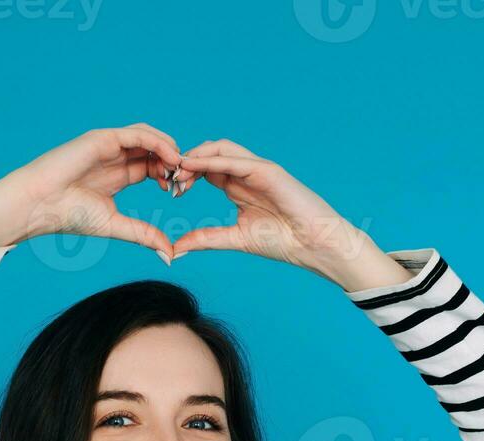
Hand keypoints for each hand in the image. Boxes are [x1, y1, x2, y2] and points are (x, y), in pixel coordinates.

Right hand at [0, 124, 184, 260]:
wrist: (39, 205)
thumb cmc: (68, 215)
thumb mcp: (115, 225)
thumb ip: (143, 235)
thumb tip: (170, 254)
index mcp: (118, 175)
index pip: (152, 167)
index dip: (169, 176)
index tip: (178, 192)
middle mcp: (114, 157)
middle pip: (154, 150)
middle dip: (173, 163)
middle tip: (183, 180)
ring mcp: (108, 145)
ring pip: (149, 137)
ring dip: (169, 149)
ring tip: (181, 166)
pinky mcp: (103, 138)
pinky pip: (138, 134)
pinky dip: (158, 142)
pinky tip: (171, 157)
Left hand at [166, 140, 374, 280]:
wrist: (315, 245)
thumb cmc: (283, 242)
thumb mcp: (235, 239)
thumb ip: (207, 239)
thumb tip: (177, 248)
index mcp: (238, 187)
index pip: (205, 171)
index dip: (185, 176)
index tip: (170, 191)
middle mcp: (246, 173)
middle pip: (208, 154)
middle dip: (185, 163)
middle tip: (168, 179)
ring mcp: (257, 169)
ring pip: (220, 149)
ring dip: (196, 157)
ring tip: (178, 171)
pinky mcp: (268, 170)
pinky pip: (236, 159)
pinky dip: (213, 160)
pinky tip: (195, 167)